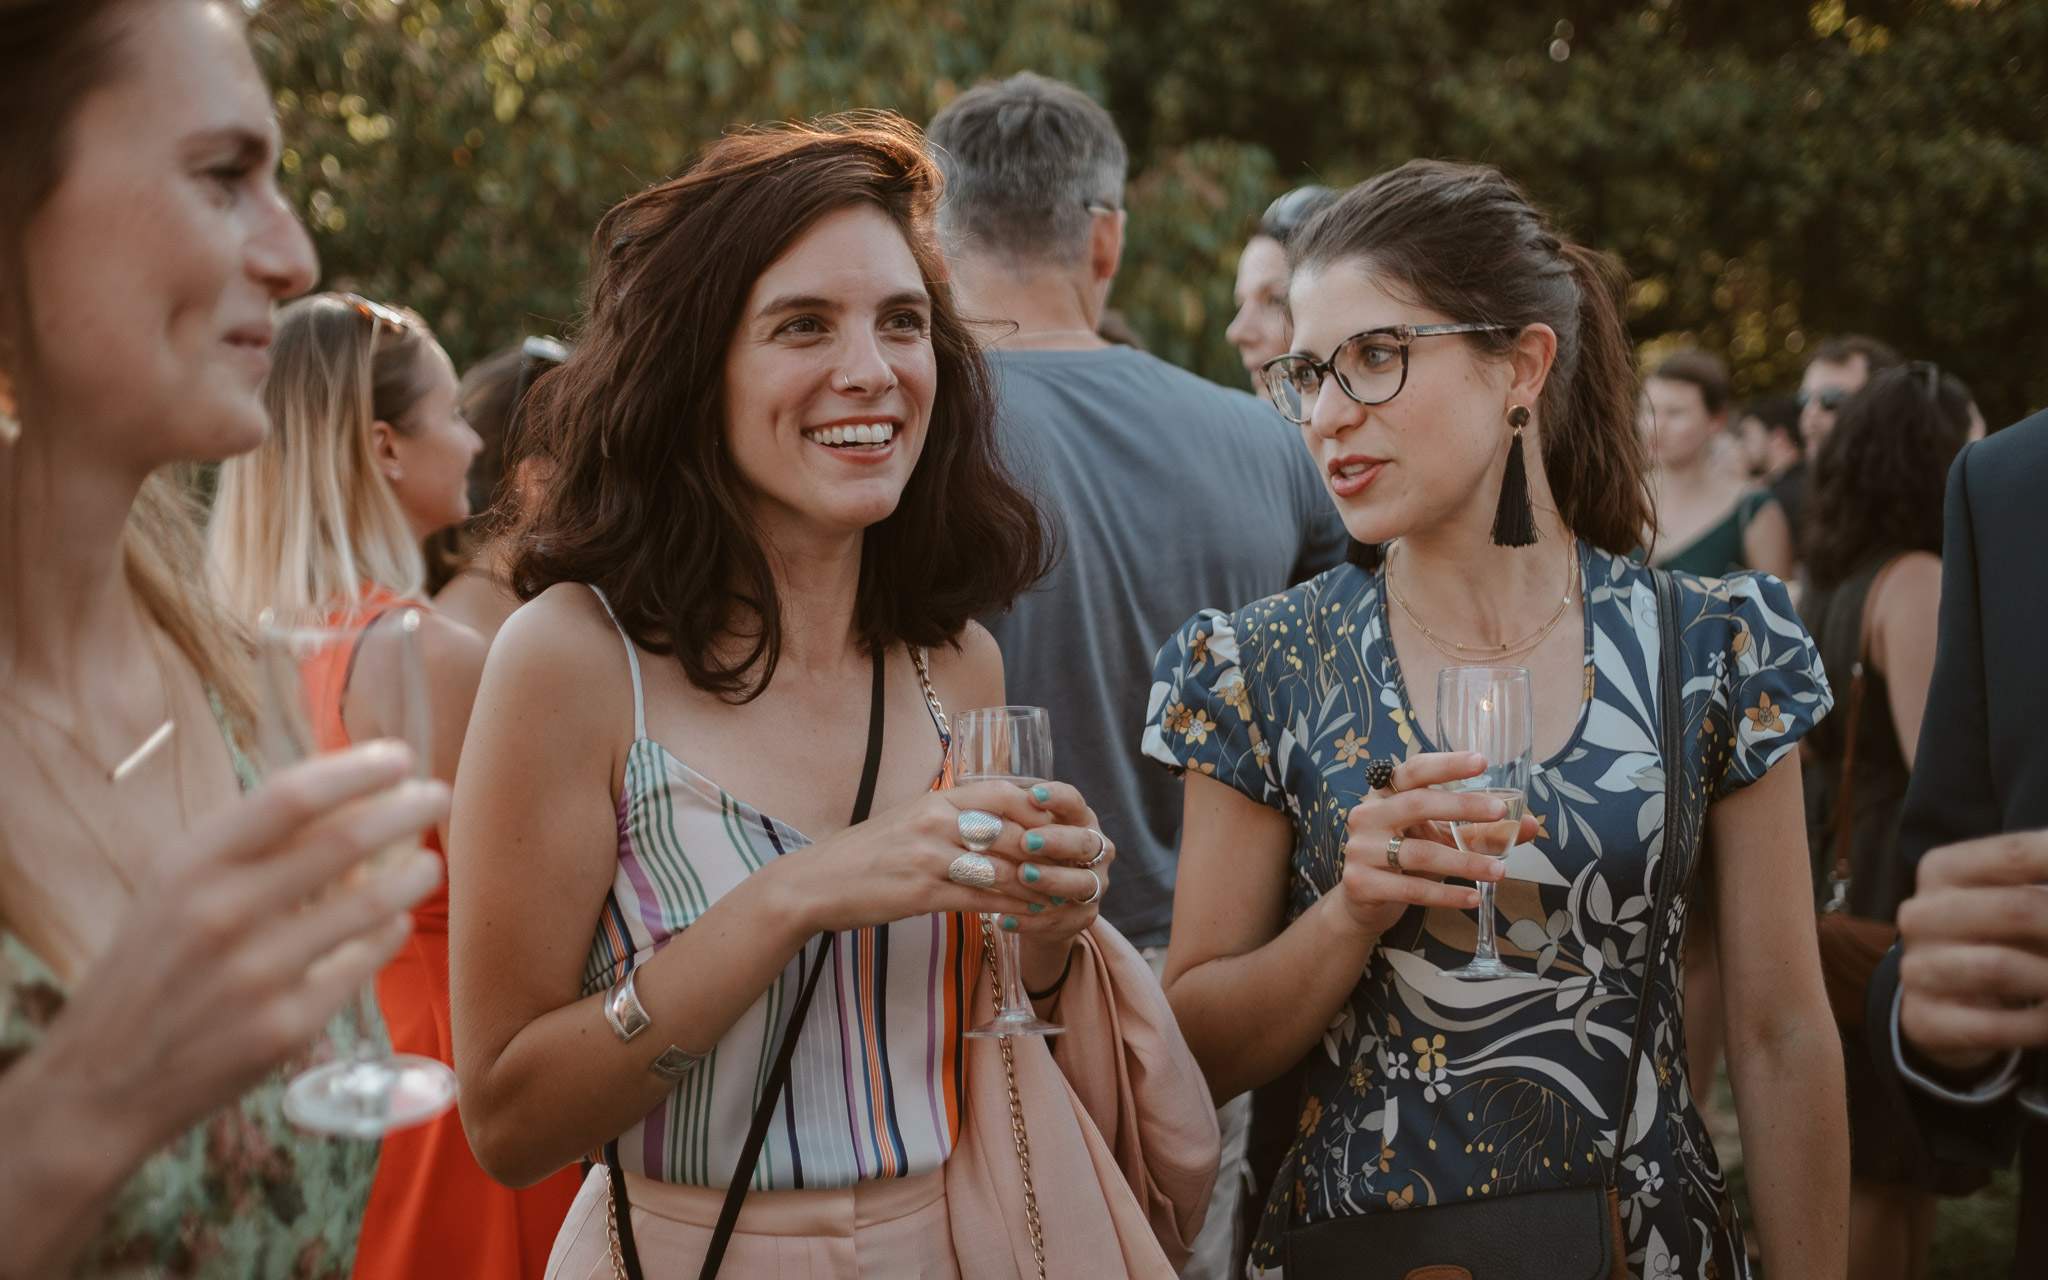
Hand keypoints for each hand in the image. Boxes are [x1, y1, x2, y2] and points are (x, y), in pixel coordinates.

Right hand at [29, 742, 446, 1167]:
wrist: (103, 1080)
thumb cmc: (153, 965)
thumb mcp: (174, 888)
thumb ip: (248, 845)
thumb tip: (343, 795)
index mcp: (190, 867)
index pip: (291, 796)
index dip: (357, 771)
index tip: (401, 757)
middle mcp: (221, 914)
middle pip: (344, 842)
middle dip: (405, 811)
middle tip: (436, 797)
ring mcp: (257, 974)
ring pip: (370, 905)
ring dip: (413, 875)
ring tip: (429, 863)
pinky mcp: (285, 1026)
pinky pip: (363, 962)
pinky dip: (388, 933)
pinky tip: (395, 920)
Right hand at [794, 780, 1106, 940]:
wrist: (817, 883)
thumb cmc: (866, 853)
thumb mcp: (910, 820)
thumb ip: (950, 816)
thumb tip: (995, 819)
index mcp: (936, 800)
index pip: (1004, 793)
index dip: (1041, 808)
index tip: (1066, 825)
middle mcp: (936, 822)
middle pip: (1012, 832)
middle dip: (1050, 851)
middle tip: (1078, 865)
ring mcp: (929, 857)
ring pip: (1003, 869)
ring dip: (1039, 884)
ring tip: (1065, 894)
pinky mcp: (922, 892)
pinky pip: (980, 900)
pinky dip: (1012, 907)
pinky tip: (1032, 914)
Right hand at [1335, 752, 1533, 941]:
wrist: (1361, 900)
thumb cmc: (1404, 858)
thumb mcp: (1439, 837)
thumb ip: (1479, 830)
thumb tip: (1531, 824)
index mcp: (1385, 793)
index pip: (1415, 770)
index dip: (1447, 764)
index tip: (1482, 761)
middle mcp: (1368, 814)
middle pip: (1417, 804)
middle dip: (1462, 807)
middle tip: (1499, 812)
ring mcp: (1361, 849)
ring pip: (1421, 853)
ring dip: (1464, 863)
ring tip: (1499, 871)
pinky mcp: (1361, 883)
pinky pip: (1412, 889)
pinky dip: (1447, 896)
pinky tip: (1473, 898)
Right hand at [1897, 830, 2047, 1074]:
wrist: (1945, 994)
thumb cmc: (1996, 935)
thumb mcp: (2016, 900)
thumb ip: (2045, 888)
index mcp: (1943, 870)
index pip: (2016, 854)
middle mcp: (1921, 914)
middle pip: (2016, 908)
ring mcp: (1918, 968)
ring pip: (1999, 968)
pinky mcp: (1923, 1018)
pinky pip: (1991, 1026)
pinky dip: (2038, 1025)